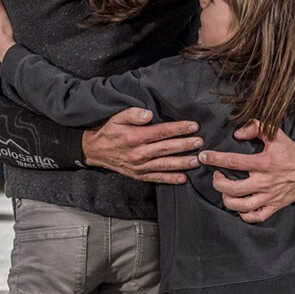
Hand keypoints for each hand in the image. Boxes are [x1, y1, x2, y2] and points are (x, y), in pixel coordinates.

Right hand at [83, 107, 202, 184]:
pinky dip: (170, 179)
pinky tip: (182, 178)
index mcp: (135, 137)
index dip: (179, 129)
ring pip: (164, 164)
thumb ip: (133, 114)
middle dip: (185, 145)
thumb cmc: (108, 131)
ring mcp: (139, 166)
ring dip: (182, 163)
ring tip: (196, 161)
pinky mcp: (138, 175)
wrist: (94, 150)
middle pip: (166, 148)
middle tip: (200, 142)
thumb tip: (149, 115)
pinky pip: (156, 178)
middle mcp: (138, 153)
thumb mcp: (117, 117)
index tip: (194, 126)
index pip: (162, 132)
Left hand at [205, 122, 294, 224]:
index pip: (233, 162)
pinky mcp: (274, 206)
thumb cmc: (291, 153)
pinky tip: (239, 206)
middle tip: (217, 176)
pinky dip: (244, 214)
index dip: (215, 159)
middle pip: (232, 189)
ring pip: (241, 206)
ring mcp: (269, 196)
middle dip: (218, 183)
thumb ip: (256, 127)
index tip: (204, 156)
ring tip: (226, 191)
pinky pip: (255, 216)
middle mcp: (265, 182)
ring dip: (228, 200)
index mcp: (264, 163)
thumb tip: (237, 133)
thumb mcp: (276, 134)